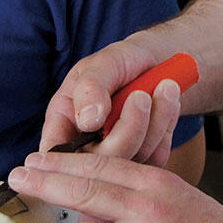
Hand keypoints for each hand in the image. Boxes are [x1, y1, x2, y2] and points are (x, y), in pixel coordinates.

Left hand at [9, 151, 222, 222]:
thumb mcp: (179, 195)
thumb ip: (140, 189)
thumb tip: (96, 189)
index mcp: (155, 182)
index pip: (100, 164)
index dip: (62, 162)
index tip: (36, 160)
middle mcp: (148, 208)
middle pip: (85, 190)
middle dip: (44, 185)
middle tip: (17, 183)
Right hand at [41, 41, 184, 166]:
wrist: (156, 63)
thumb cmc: (121, 61)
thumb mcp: (103, 63)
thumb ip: (90, 88)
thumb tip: (87, 121)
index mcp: (63, 123)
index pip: (55, 156)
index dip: (69, 157)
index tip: (101, 124)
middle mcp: (86, 145)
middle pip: (101, 161)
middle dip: (129, 128)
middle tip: (143, 95)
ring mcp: (117, 156)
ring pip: (133, 159)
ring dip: (154, 122)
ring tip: (165, 87)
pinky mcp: (144, 159)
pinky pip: (156, 157)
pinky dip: (166, 128)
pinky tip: (167, 103)